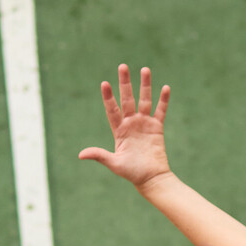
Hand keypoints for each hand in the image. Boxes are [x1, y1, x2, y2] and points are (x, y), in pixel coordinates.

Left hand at [78, 63, 172, 189]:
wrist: (151, 178)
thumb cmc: (131, 172)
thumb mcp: (114, 163)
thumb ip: (99, 155)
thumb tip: (80, 155)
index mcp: (119, 130)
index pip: (112, 109)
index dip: (108, 97)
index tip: (104, 83)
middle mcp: (131, 123)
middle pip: (127, 98)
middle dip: (125, 83)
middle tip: (123, 66)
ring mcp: (144, 124)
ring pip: (144, 100)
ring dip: (145, 85)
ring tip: (145, 69)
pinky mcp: (157, 127)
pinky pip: (161, 111)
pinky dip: (163, 100)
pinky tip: (165, 87)